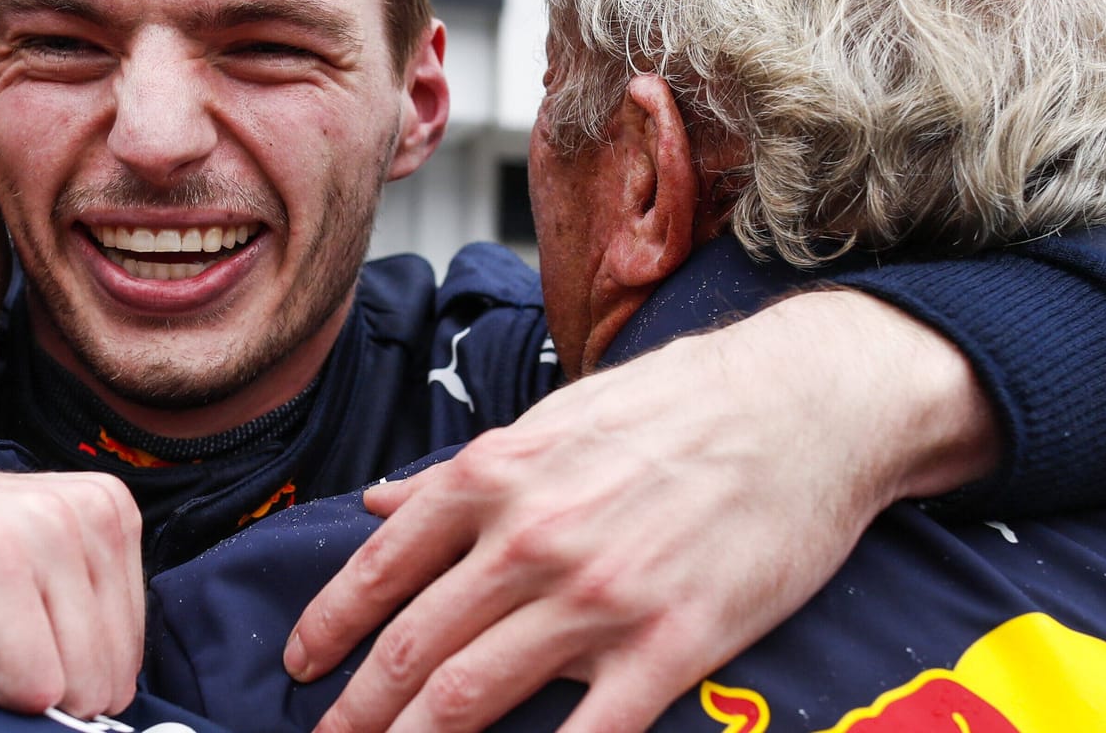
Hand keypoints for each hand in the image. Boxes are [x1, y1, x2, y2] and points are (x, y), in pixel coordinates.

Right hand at [0, 445, 143, 718]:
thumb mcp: (10, 583)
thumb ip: (75, 621)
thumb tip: (118, 711)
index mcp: (102, 510)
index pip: (130, 660)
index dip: (55, 674)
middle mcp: (84, 507)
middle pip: (110, 678)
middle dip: (33, 682)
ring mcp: (36, 526)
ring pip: (75, 686)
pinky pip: (29, 685)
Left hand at [286, 290, 998, 732]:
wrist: (804, 406)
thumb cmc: (676, 406)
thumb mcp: (550, 419)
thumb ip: (460, 473)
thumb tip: (379, 502)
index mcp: (493, 478)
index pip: (381, 567)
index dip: (329, 626)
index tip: (301, 664)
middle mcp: (529, 539)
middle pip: (413, 646)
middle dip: (358, 709)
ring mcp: (597, 598)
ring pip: (472, 695)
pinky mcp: (670, 644)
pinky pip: (589, 732)